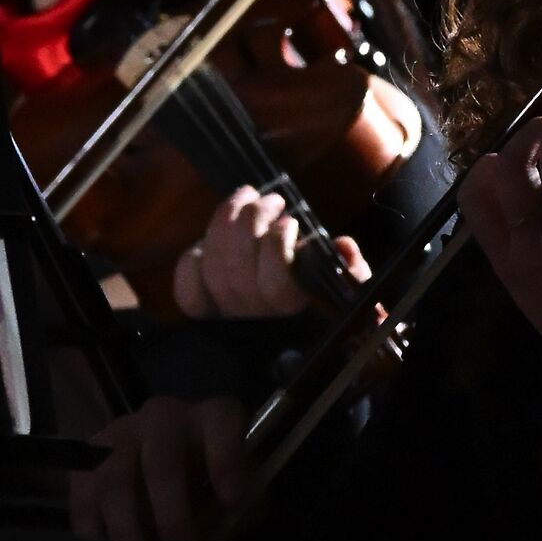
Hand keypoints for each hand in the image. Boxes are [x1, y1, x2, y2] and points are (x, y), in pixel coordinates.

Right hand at [68, 394, 258, 540]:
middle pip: (162, 465)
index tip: (231, 500)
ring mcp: (122, 432)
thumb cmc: (212, 477)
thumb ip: (242, 511)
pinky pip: (83, 494)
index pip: (222, 422)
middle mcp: (165, 416)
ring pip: (116, 483)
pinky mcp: (91, 454)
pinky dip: (92, 531)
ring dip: (131, 537)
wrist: (165, 458)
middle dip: (174, 524)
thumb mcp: (241, 488)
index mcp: (213, 416)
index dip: (226, 459)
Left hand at [172, 185, 370, 320]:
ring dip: (225, 222)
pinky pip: (188, 291)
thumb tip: (343, 246)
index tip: (290, 221)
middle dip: (251, 220)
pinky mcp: (205, 312)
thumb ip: (353, 271)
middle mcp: (255, 317)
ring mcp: (226, 315)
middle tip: (271, 198)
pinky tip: (208, 240)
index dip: (277, 245)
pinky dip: (193, 261)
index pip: (275, 282)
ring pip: (214, 267)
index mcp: (292, 311)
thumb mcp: (351, 288)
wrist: (293, 343)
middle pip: (238, 268)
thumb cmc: (326, 306)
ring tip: (245, 197)